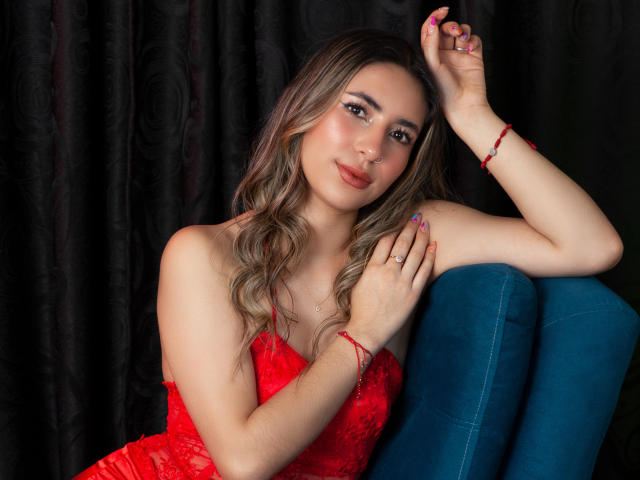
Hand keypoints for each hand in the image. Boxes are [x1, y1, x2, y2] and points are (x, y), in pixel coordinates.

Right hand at [348, 213, 435, 351]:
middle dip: (410, 227)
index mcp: (372, 268)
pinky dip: (429, 257)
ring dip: (421, 237)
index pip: (385, 241)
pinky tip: (433, 246)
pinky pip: (424, 271)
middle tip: (417, 215)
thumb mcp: (358, 282)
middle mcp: (388, 273)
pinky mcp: (412, 294)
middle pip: (402, 244)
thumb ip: (368, 265)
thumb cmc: (360, 308)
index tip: (400, 218)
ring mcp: (402, 283)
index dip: (394, 227)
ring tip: (426, 225)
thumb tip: (377, 251)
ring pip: (415, 254)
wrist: (367, 330)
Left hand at [420, 7, 491, 124]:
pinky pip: (474, 39)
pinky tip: (470, 47)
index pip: (430, 31)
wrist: (464, 105)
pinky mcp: (474, 57)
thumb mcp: (432, 65)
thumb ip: (430, 43)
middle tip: (453, 31)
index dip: (434, 18)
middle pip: (446, 29)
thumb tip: (431, 23)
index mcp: (430, 56)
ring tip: (462, 39)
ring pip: (461, 32)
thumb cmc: (444, 91)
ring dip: (462, 30)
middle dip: (450, 25)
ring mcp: (459, 55)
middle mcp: (444, 54)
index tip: (441, 12)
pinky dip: (473, 39)